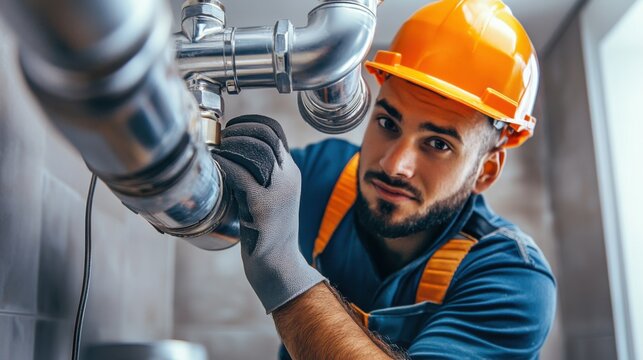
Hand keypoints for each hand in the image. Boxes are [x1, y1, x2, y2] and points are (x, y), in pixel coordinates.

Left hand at [211, 115, 324, 312]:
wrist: (279, 265)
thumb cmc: (266, 233)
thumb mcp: (267, 197)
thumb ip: (257, 176)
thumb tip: (230, 155)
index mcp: (291, 173)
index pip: (276, 131)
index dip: (252, 122)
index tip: (233, 127)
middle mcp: (289, 177)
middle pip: (266, 135)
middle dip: (240, 129)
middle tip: (222, 137)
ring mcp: (278, 191)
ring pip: (257, 149)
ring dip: (232, 143)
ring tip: (218, 148)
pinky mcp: (264, 206)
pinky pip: (241, 173)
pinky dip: (225, 163)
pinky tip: (215, 164)